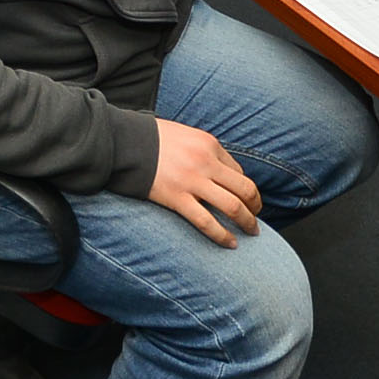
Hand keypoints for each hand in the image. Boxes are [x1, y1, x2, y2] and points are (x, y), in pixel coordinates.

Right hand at [148, 118, 261, 246]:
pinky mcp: (177, 197)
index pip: (239, 172)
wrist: (123, 141)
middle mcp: (205, 162)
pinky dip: (222, 235)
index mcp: (209, 144)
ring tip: (251, 232)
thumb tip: (217, 172)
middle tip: (256, 217)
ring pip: (233, 206)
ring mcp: (192, 181)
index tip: (245, 200)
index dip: (245, 189)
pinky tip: (230, 243)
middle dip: (255, 206)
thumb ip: (202, 152)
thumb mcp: (184, 135)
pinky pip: (207, 221)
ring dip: (247, 222)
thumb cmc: (150, 138)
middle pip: (245, 189)